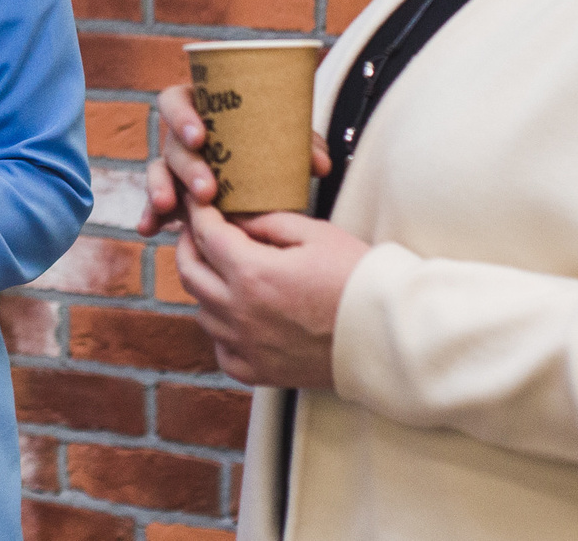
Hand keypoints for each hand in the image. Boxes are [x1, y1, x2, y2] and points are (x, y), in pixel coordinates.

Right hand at [138, 82, 328, 235]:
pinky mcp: (173, 192)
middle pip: (172, 143)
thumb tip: (320, 164)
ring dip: (161, 188)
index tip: (199, 137)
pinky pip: (156, 203)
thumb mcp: (285, 139)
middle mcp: (182, 136)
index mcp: (202, 108)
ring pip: (159, 171)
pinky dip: (151, 216)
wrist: (267, 169)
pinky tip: (148, 229)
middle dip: (186, 167)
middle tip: (207, 189)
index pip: (176, 101)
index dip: (182, 117)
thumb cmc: (271, 142)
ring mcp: (174, 164)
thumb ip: (303, 145)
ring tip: (167, 207)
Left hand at [173, 197, 367, 390]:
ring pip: (202, 313)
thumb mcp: (315, 234)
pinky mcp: (260, 372)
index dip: (198, 214)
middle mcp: (240, 312)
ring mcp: (247, 346)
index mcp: (252, 273)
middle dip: (188, 246)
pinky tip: (236, 317)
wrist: (390, 335)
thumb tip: (237, 220)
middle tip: (197, 232)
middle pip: (190, 274)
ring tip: (220, 272)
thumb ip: (267, 223)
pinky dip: (221, 332)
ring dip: (205, 288)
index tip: (198, 204)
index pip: (206, 236)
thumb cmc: (357, 279)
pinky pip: (221, 351)